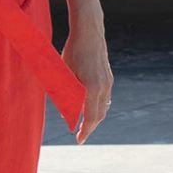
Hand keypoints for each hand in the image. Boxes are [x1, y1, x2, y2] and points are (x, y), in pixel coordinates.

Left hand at [62, 0, 112, 144]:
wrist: (89, 32)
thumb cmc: (73, 51)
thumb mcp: (64, 73)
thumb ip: (65, 92)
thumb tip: (64, 111)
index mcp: (92, 88)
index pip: (90, 117)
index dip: (84, 130)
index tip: (78, 140)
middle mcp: (104, 87)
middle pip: (99, 115)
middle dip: (90, 127)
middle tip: (80, 137)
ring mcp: (108, 81)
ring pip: (103, 107)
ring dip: (94, 118)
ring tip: (84, 125)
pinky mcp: (108, 76)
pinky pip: (104, 98)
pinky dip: (98, 107)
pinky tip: (90, 109)